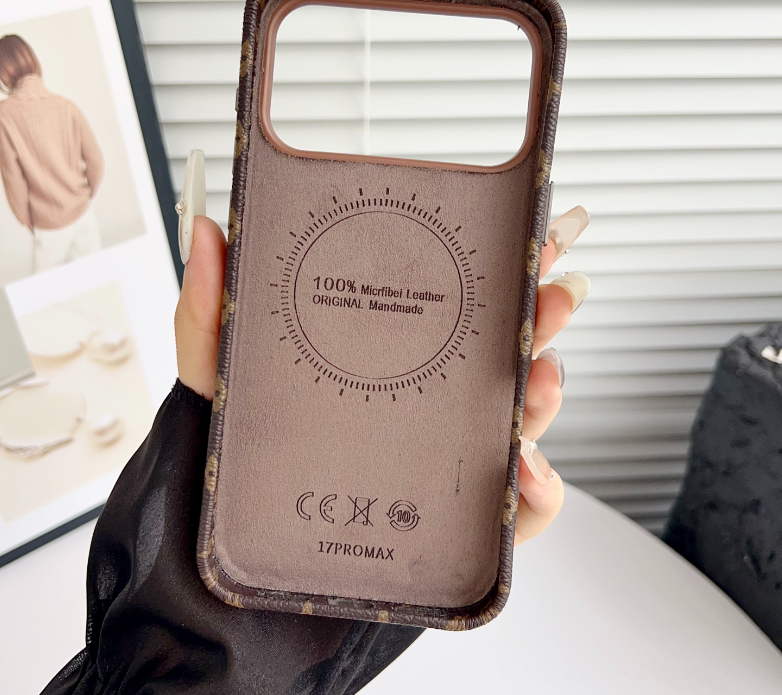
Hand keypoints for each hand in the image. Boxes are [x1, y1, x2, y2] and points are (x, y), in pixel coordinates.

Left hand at [173, 209, 589, 545]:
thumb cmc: (233, 466)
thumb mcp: (219, 380)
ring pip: (517, 424)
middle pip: (503, 356)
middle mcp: (425, 406)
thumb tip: (207, 232)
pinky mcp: (454, 526)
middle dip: (541, 321)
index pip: (457, 306)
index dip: (506, 270)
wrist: (229, 570)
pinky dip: (538, 496)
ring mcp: (443, 463)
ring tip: (538, 380)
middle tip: (552, 298)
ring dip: (543, 399)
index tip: (536, 241)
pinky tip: (525, 474)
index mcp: (385, 360)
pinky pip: (515, 515)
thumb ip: (209, 312)